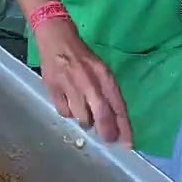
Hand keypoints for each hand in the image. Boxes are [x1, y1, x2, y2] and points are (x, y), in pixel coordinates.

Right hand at [33, 18, 132, 145]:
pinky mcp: (53, 89)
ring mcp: (70, 86)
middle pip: (102, 115)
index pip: (118, 105)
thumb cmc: (81, 56)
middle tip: (108, 140)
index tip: (128, 143)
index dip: (124, 126)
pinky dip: (68, 113)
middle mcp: (89, 81)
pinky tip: (69, 105)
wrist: (56, 38)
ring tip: (85, 114)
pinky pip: (64, 112)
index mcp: (104, 75)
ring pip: (82, 117)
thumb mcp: (100, 70)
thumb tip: (114, 121)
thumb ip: (107, 93)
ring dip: (86, 121)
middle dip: (107, 132)